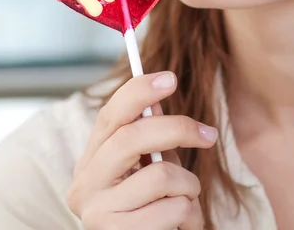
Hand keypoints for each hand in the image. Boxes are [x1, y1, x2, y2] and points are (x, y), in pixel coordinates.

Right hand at [67, 71, 217, 229]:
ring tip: (187, 199)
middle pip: (131, 137)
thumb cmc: (150, 209)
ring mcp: (97, 213)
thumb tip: (157, 99)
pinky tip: (183, 223)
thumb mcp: (146, 168)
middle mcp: (85, 184)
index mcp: (90, 160)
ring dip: (189, 185)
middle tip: (209, 135)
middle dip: (177, 128)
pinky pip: (171, 210)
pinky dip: (190, 214)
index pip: (110, 115)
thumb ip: (149, 137)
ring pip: (160, 176)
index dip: (138, 92)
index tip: (170, 78)